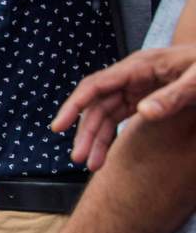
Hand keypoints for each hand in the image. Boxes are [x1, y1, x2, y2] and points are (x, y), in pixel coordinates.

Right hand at [51, 44, 195, 169]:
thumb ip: (173, 96)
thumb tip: (142, 113)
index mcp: (139, 67)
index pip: (96, 86)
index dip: (74, 106)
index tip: (58, 127)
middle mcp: (132, 77)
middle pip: (97, 105)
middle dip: (86, 133)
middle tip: (80, 160)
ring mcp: (138, 88)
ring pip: (106, 115)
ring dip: (97, 139)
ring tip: (92, 165)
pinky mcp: (145, 98)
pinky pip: (119, 119)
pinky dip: (111, 137)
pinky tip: (107, 155)